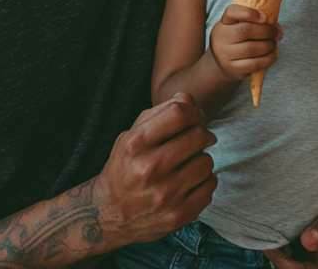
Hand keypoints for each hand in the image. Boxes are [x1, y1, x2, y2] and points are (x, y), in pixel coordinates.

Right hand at [94, 93, 216, 245]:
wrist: (108, 215)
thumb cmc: (124, 167)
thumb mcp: (131, 135)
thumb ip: (160, 113)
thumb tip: (190, 101)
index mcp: (136, 144)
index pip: (179, 113)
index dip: (193, 111)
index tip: (194, 117)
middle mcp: (149, 169)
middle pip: (198, 135)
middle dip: (201, 133)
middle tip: (196, 139)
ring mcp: (165, 195)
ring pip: (207, 161)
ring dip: (202, 159)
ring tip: (189, 163)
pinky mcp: (178, 215)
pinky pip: (209, 188)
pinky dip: (204, 182)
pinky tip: (190, 182)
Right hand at [209, 4, 279, 80]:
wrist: (222, 61)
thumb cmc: (238, 39)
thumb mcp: (241, 25)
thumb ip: (258, 22)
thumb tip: (278, 30)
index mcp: (225, 22)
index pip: (232, 12)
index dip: (248, 13)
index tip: (264, 17)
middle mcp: (222, 37)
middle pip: (245, 30)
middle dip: (266, 31)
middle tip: (276, 33)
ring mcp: (225, 54)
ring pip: (251, 49)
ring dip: (268, 46)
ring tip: (274, 44)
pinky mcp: (233, 68)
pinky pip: (254, 64)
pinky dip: (268, 59)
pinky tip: (272, 55)